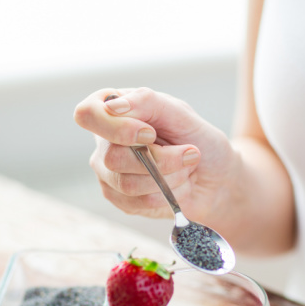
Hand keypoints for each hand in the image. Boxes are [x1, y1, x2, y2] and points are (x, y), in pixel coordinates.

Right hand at [73, 87, 239, 223]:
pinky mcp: (120, 199)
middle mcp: (104, 142)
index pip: (88, 115)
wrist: (217, 177)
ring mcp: (108, 173)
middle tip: (189, 154)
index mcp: (113, 110)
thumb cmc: (198, 139)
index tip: (151, 134)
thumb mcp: (180, 112)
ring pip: (127, 184)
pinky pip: (137, 203)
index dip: (118, 128)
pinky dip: (167, 194)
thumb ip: (148, 102)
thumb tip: (114, 106)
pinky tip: (177, 185)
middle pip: (112, 157)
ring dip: (169, 178)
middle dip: (161, 160)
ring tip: (186, 170)